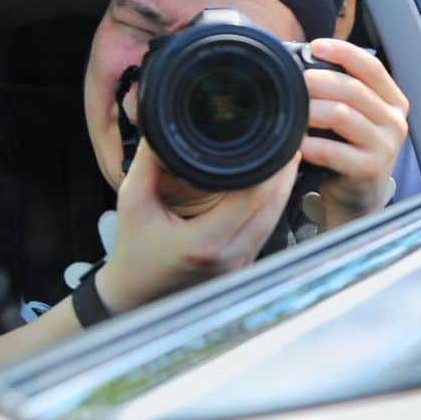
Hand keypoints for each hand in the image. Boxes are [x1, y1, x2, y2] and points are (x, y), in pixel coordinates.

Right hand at [95, 139, 299, 312]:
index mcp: (204, 242)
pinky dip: (272, 207)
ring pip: (275, 221)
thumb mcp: (133, 202)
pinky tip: (271, 187)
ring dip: (282, 190)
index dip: (271, 169)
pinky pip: (267, 232)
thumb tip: (160, 127)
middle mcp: (229, 257)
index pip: (252, 199)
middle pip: (273, 208)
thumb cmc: (133, 250)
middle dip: (284, 174)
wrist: (134, 294)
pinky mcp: (242, 268)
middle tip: (288, 143)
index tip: (276, 142)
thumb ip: (149, 162)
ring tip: (284, 160)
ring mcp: (239, 266)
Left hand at [300, 38, 407, 230]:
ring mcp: (385, 147)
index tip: (315, 45)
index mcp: (393, 101)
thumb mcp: (356, 116)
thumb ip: (342, 90)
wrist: (358, 197)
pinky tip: (296, 141)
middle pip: (354, 89)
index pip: (371, 67)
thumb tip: (305, 59)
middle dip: (318, 81)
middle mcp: (395, 122)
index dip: (343, 52)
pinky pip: (333, 150)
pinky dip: (310, 143)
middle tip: (294, 82)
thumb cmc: (349, 149)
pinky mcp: (369, 170)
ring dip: (311, 110)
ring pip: (342, 115)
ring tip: (292, 111)